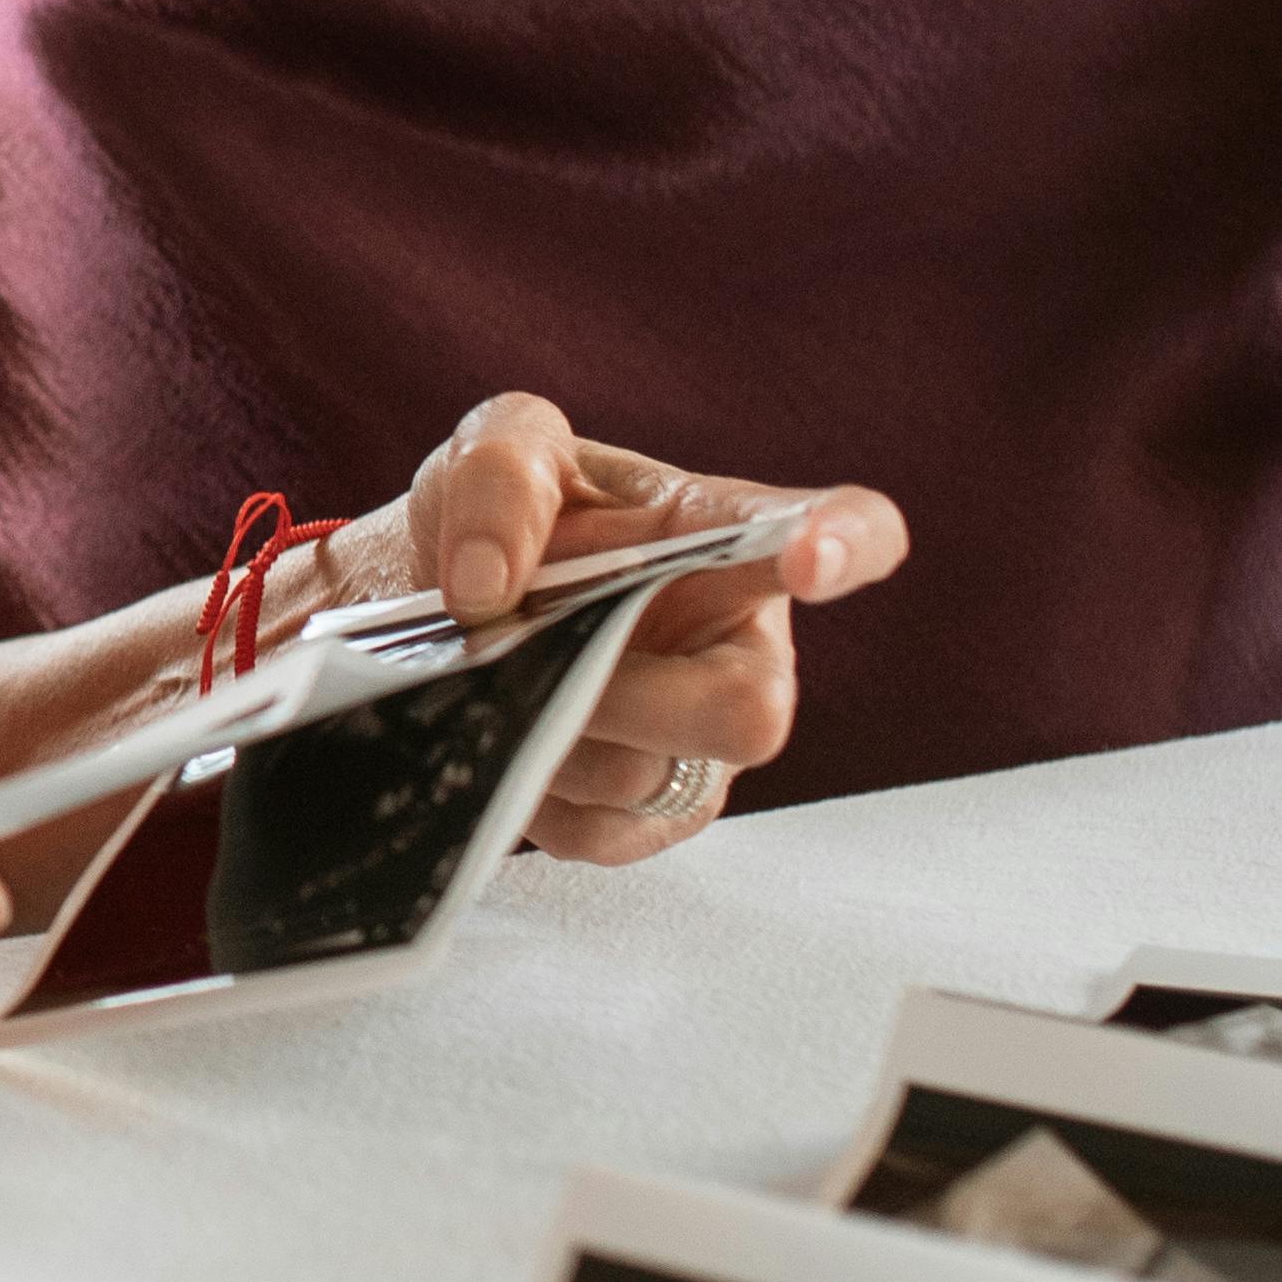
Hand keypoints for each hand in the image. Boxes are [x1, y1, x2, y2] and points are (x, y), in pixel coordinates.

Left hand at [354, 400, 907, 861]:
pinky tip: (504, 728)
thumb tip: (488, 584)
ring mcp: (703, 742)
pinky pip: (596, 831)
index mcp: (724, 534)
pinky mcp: (651, 817)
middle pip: (750, 712)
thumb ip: (499, 477)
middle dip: (622, 691)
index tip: (806, 556)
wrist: (430, 611)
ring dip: (543, 728)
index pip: (850, 531)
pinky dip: (524, 782)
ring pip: (644, 777)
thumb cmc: (493, 521)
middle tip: (522, 645)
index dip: (850, 546)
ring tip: (498, 676)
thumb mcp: (491, 450)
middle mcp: (739, 646)